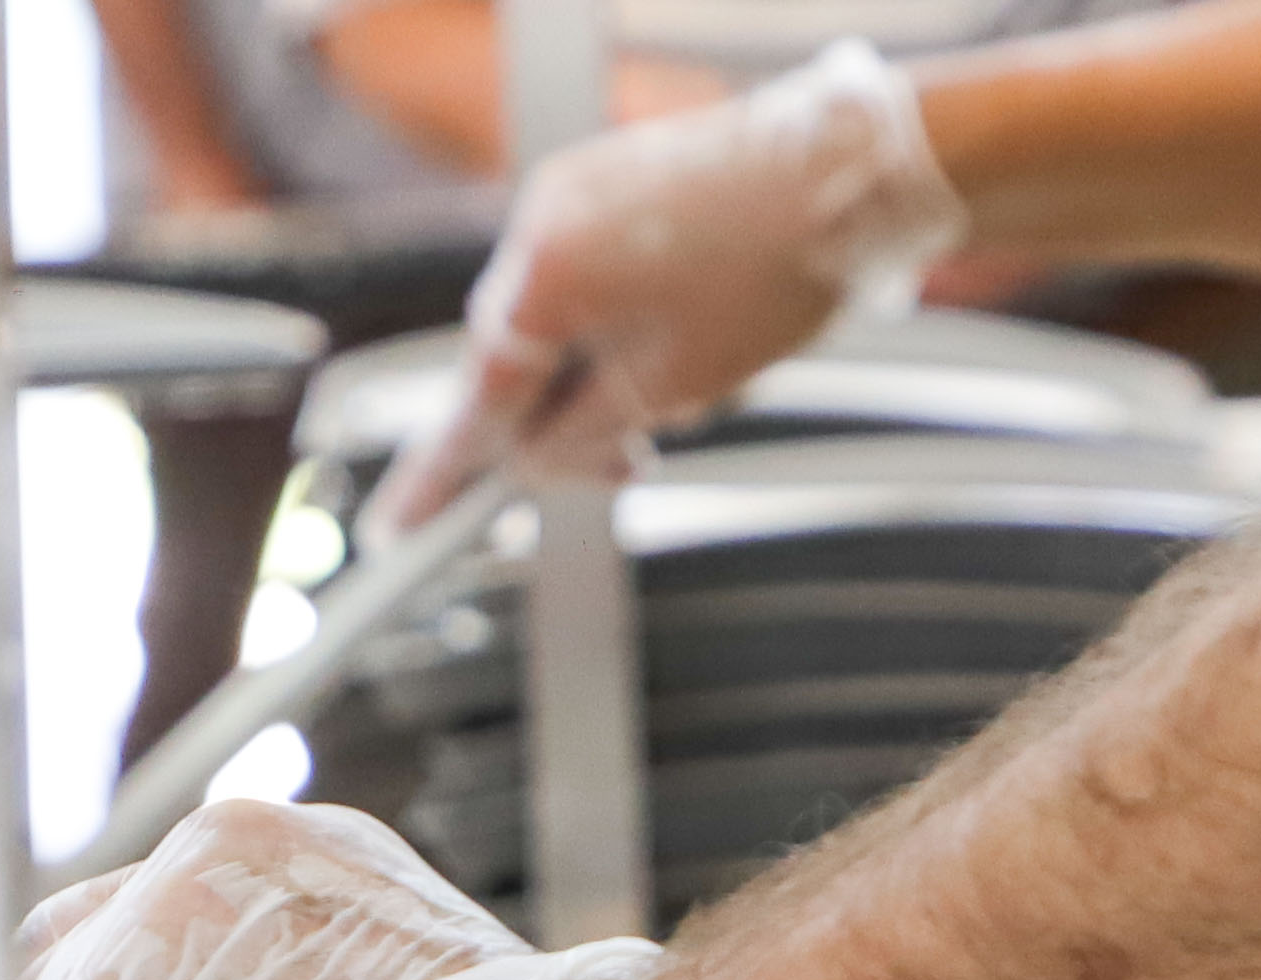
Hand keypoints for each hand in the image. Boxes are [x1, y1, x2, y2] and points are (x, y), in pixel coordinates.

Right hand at [375, 46, 964, 529]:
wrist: (858, 169)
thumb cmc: (781, 264)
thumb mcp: (674, 387)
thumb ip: (581, 434)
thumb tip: (532, 459)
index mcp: (545, 277)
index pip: (474, 401)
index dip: (440, 479)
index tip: (401, 529)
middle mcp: (541, 221)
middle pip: (509, 356)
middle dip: (552, 420)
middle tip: (619, 463)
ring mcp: (570, 190)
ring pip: (548, 316)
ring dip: (590, 369)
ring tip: (679, 387)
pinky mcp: (606, 178)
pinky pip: (579, 271)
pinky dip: (609, 318)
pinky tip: (677, 333)